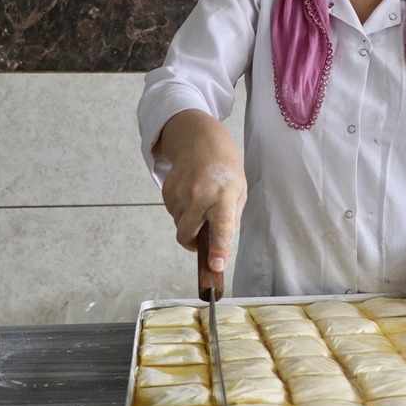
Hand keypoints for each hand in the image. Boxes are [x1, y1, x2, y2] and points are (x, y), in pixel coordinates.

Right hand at [157, 110, 246, 272]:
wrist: (199, 139)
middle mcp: (199, 197)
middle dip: (193, 243)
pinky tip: (191, 192)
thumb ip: (230, 219)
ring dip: (189, 222)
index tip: (216, 266)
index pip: (221, 228)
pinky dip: (182, 210)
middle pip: (187, 236)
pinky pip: (173, 213)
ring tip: (201, 199)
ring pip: (179, 225)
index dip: (219, 249)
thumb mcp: (239, 191)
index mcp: (223, 197)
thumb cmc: (224, 167)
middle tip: (203, 236)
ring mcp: (180, 194)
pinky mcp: (167, 191)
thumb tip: (219, 246)